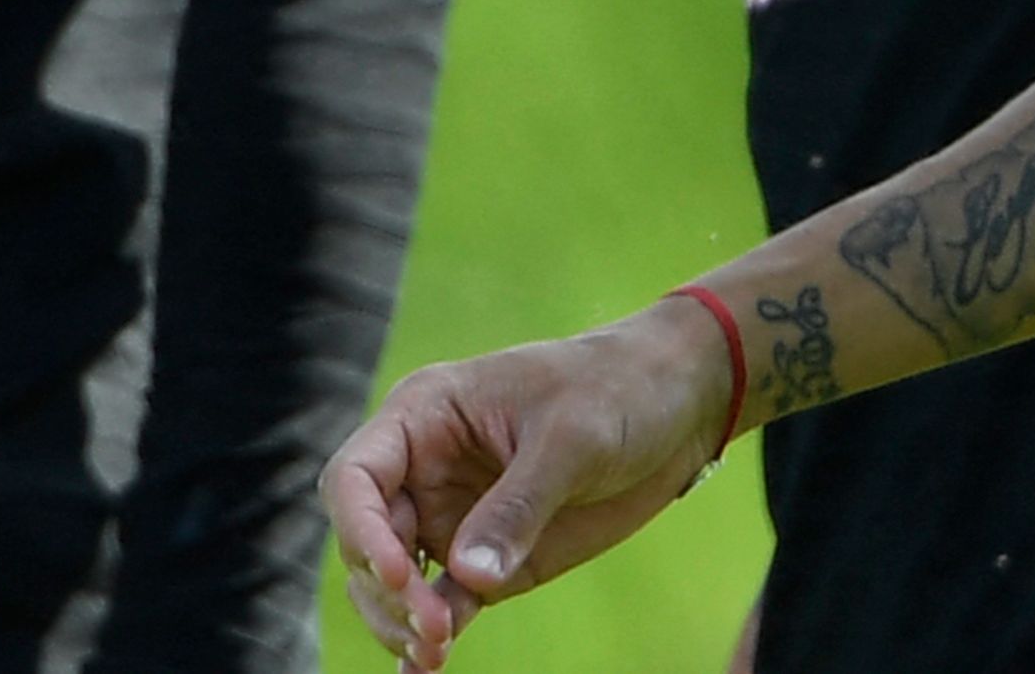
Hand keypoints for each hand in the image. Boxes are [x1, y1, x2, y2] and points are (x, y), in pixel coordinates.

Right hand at [323, 296, 734, 666]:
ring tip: (436, 654)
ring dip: (402, 622)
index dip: (362, 530)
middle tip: (432, 630)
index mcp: (426, 415)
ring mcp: (454, 517)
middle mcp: (425, 469)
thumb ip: (517, 505)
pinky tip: (423, 673)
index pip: (355, 478)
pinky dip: (430, 637)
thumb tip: (466, 578)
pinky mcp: (489, 559)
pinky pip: (444, 604)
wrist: (679, 405)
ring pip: (395, 583)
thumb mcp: (571, 437)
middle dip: (386, 592)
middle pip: (366, 540)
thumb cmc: (618, 390)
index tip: (402, 575)